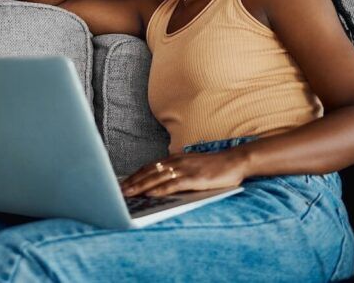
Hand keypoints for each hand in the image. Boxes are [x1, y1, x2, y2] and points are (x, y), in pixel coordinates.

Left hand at [120, 149, 247, 196]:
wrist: (235, 162)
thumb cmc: (213, 167)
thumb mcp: (190, 166)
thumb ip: (176, 171)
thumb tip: (159, 182)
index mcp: (174, 159)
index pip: (148, 167)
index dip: (134, 175)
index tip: (122, 184)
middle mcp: (176, 162)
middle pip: (148, 172)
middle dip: (132, 182)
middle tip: (118, 191)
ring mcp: (185, 169)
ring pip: (157, 178)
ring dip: (140, 186)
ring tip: (128, 194)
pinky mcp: (194, 178)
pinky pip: (173, 185)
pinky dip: (160, 190)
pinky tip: (150, 195)